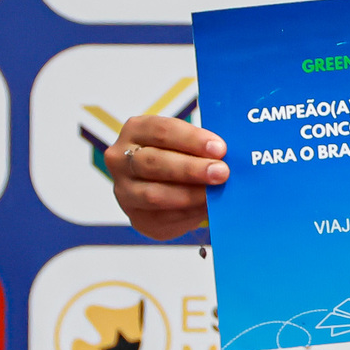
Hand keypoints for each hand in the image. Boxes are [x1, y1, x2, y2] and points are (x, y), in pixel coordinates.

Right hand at [106, 115, 226, 239]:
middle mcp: (122, 159)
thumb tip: (228, 157)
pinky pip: (162, 217)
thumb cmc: (182, 155)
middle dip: (191, 169)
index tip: (220, 148)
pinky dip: (188, 214)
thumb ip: (203, 147)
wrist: (167, 185)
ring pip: (154, 194)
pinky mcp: (136, 217)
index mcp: (137, 131)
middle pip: (154, 162)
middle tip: (222, 172)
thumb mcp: (188, 143)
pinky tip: (207, 209)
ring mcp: (124, 190)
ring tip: (214, 194)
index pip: (162, 131)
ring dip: (189, 195)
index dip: (192, 139)